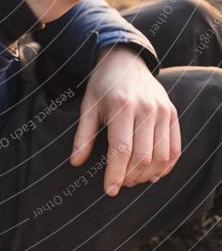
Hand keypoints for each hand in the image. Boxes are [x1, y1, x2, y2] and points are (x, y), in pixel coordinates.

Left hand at [69, 45, 181, 195]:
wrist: (126, 60)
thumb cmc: (103, 85)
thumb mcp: (88, 105)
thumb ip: (83, 134)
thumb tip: (75, 162)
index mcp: (122, 106)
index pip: (121, 148)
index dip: (115, 173)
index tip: (109, 190)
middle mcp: (146, 109)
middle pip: (143, 156)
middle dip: (130, 176)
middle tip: (119, 183)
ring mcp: (162, 111)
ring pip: (161, 156)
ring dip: (147, 174)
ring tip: (133, 178)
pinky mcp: (172, 114)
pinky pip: (175, 148)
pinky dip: (166, 166)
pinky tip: (153, 173)